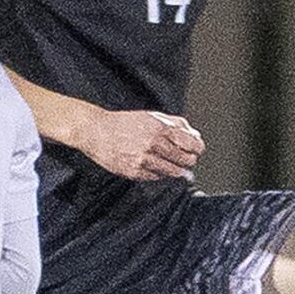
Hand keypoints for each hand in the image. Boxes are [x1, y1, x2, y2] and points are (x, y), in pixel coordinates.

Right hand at [79, 109, 204, 181]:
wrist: (97, 131)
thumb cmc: (125, 123)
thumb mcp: (152, 116)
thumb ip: (176, 124)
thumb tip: (195, 135)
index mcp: (160, 128)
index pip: (191, 144)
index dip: (197, 149)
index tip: (197, 150)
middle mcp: (153, 144)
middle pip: (184, 160)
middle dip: (189, 161)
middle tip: (187, 160)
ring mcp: (143, 159)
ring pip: (172, 172)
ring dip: (177, 171)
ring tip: (175, 167)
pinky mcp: (134, 171)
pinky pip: (156, 177)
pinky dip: (160, 174)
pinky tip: (156, 167)